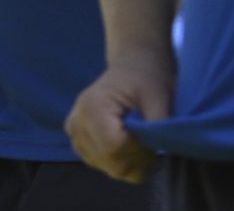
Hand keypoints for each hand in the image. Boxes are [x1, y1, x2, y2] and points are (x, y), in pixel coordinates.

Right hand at [66, 54, 171, 183]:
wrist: (132, 64)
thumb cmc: (146, 76)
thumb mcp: (158, 97)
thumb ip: (157, 127)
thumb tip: (158, 151)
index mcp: (92, 106)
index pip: (114, 148)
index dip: (139, 150)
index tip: (153, 138)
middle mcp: (76, 122)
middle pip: (111, 163)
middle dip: (138, 159)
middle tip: (153, 141)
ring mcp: (75, 134)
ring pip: (108, 168)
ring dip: (131, 161)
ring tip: (142, 139)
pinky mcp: (78, 141)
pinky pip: (104, 164)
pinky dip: (122, 160)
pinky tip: (131, 143)